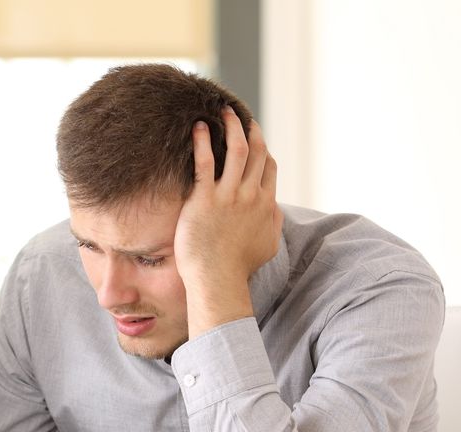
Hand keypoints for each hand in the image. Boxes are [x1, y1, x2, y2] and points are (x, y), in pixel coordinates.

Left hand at [174, 107, 283, 337]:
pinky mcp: (205, 199)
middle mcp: (251, 195)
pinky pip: (205, 162)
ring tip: (222, 111)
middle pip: (257, 153)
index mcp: (266, 205)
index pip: (269, 168)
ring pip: (236, 150)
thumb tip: (275, 211)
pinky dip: (203, 142)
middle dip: (250, 130)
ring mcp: (229, 196)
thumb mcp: (267, 245)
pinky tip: (197, 128)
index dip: (264, 149)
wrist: (217, 279)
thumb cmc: (238, 268)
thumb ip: (272, 224)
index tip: (256, 138)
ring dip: (231, 127)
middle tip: (240, 116)